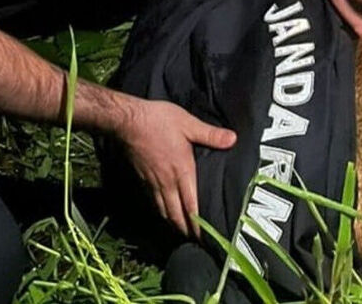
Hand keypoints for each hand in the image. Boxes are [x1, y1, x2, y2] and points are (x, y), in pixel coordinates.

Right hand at [118, 98, 236, 237]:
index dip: (197, 224)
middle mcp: (167, 182)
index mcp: (182, 171)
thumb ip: (210, 134)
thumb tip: (234, 139)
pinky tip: (164, 212)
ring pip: (164, 210)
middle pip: (176, 214)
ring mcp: (153, 182)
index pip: (191, 205)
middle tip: (194, 241)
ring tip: (181, 232)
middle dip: (185, 230)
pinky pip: (153, 202)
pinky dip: (160, 211)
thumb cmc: (159, 121)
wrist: (127, 122)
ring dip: (172, 223)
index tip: (204, 237)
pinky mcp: (142, 179)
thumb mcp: (189, 124)